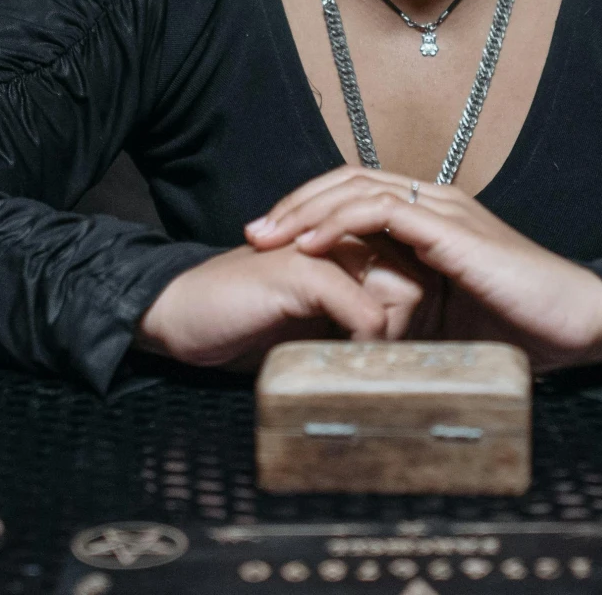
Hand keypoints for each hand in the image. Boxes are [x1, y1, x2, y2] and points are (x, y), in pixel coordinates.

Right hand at [136, 242, 425, 369]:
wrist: (179, 313)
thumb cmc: (243, 320)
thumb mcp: (314, 322)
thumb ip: (355, 317)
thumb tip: (407, 347)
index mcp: (347, 244)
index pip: (419, 268)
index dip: (423, 313)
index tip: (407, 351)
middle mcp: (341, 238)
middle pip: (422, 275)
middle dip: (420, 324)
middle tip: (395, 360)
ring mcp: (322, 249)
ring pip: (403, 288)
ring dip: (398, 335)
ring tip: (373, 363)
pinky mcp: (302, 270)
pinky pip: (363, 309)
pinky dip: (366, 341)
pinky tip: (345, 360)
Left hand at [244, 167, 601, 372]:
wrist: (578, 324)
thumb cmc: (519, 328)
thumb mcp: (443, 319)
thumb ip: (402, 309)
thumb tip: (349, 331)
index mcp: (432, 217)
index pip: (357, 192)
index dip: (309, 209)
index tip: (269, 241)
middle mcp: (435, 202)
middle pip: (348, 179)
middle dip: (294, 203)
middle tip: (251, 232)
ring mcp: (444, 210)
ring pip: (358, 187)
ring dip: (305, 210)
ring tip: (268, 237)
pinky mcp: (452, 229)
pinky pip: (381, 211)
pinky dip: (339, 223)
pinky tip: (309, 248)